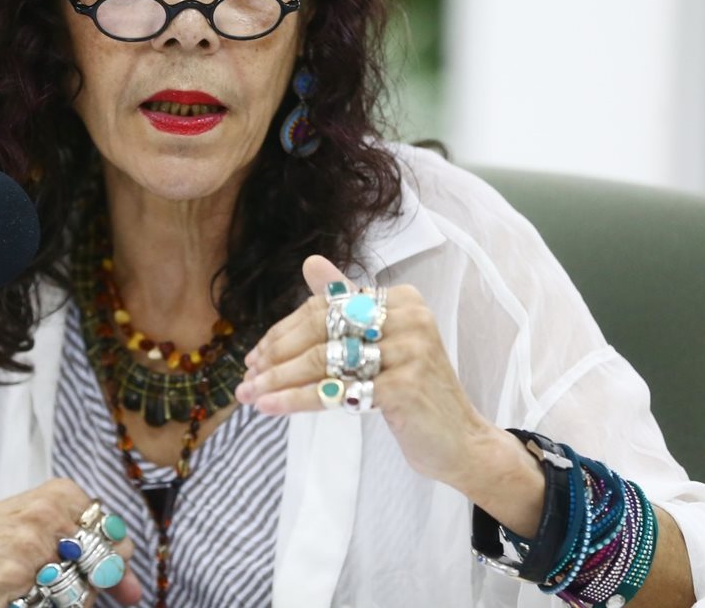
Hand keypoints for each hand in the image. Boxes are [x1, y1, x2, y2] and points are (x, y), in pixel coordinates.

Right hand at [0, 478, 140, 607]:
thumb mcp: (41, 516)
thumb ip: (88, 542)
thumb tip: (135, 592)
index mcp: (61, 494)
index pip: (114, 535)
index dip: (117, 564)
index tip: (115, 581)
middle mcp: (48, 518)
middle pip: (102, 566)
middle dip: (94, 585)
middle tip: (66, 582)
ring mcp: (30, 552)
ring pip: (80, 595)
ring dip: (67, 600)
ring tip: (41, 589)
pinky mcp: (12, 585)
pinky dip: (43, 606)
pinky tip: (24, 597)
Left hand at [235, 256, 530, 500]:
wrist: (458, 442)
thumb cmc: (411, 393)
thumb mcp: (380, 344)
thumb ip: (346, 305)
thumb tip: (311, 263)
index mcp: (400, 299)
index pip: (325, 307)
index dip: (284, 331)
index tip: (255, 356)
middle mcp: (408, 316)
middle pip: (321, 330)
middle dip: (276, 355)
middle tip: (247, 377)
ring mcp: (409, 350)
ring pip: (323, 361)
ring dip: (278, 379)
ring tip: (249, 395)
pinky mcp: (404, 385)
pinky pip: (336, 390)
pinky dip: (297, 399)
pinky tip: (271, 407)